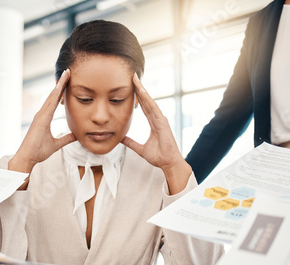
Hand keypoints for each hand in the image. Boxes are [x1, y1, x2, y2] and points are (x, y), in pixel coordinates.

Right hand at [9, 69, 75, 187]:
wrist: (27, 158)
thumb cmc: (38, 151)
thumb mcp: (56, 144)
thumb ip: (66, 139)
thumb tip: (76, 136)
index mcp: (45, 118)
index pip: (56, 101)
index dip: (62, 91)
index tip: (68, 81)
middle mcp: (42, 114)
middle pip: (53, 95)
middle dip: (61, 83)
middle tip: (69, 71)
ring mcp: (40, 116)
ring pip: (51, 97)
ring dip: (59, 85)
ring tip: (66, 74)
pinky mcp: (40, 119)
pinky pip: (49, 105)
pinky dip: (54, 95)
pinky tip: (60, 87)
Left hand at [122, 73, 191, 193]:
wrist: (168, 163)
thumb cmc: (159, 156)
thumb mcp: (140, 149)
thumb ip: (131, 143)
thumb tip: (121, 139)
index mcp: (154, 123)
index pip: (144, 106)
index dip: (138, 95)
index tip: (131, 86)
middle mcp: (158, 118)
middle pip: (146, 100)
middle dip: (139, 88)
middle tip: (132, 76)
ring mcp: (161, 119)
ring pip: (149, 102)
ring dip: (142, 90)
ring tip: (135, 79)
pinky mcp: (163, 123)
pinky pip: (154, 109)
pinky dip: (148, 100)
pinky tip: (142, 92)